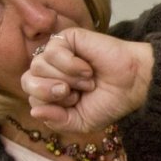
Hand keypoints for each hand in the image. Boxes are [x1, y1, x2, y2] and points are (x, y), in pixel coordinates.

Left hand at [22, 28, 154, 132]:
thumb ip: (57, 121)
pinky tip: (87, 67)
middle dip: (50, 92)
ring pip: (38, 66)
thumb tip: (34, 112)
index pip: (31, 98)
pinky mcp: (67, 38)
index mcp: (50, 89)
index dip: (51, 105)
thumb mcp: (81, 122)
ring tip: (88, 79)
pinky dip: (71, 65)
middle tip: (74, 93)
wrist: (133, 85)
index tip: (76, 102)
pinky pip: (52, 52)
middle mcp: (50, 70)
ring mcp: (57, 53)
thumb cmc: (110, 102)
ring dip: (67, 78)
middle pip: (28, 81)